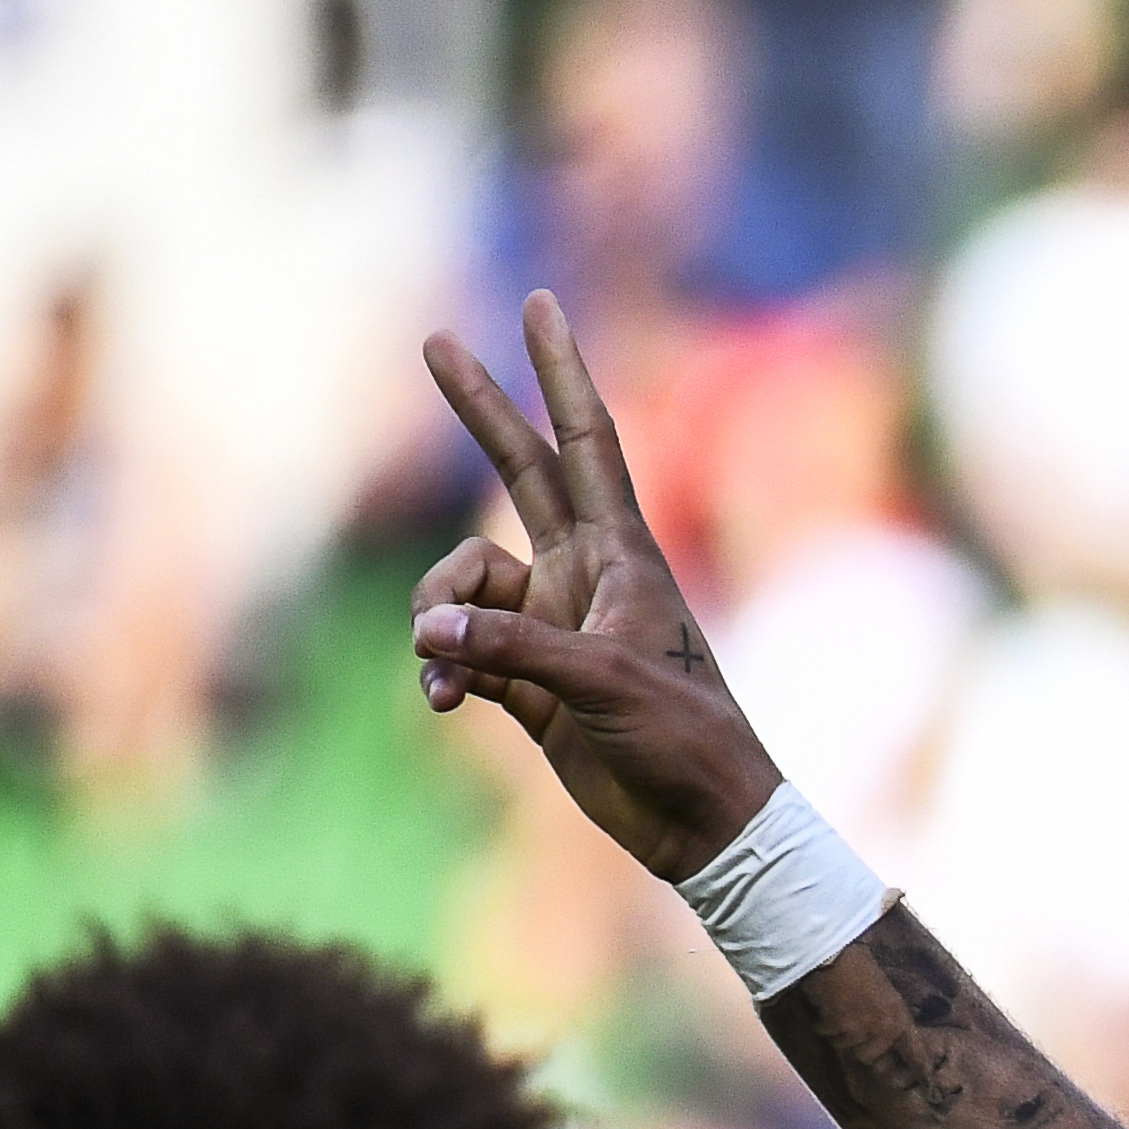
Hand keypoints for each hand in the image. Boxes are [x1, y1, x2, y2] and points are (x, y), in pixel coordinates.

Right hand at [408, 290, 780, 881]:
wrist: (700, 825)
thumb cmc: (682, 743)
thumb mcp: (601, 685)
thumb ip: (511, 650)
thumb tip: (428, 634)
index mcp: (622, 555)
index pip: (587, 442)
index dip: (560, 372)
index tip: (541, 303)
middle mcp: (584, 575)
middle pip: (519, 470)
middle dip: (480, 409)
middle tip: (434, 340)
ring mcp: (553, 624)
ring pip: (461, 583)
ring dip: (438, 618)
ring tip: (447, 675)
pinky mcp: (528, 679)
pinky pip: (458, 648)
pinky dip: (442, 669)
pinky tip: (445, 703)